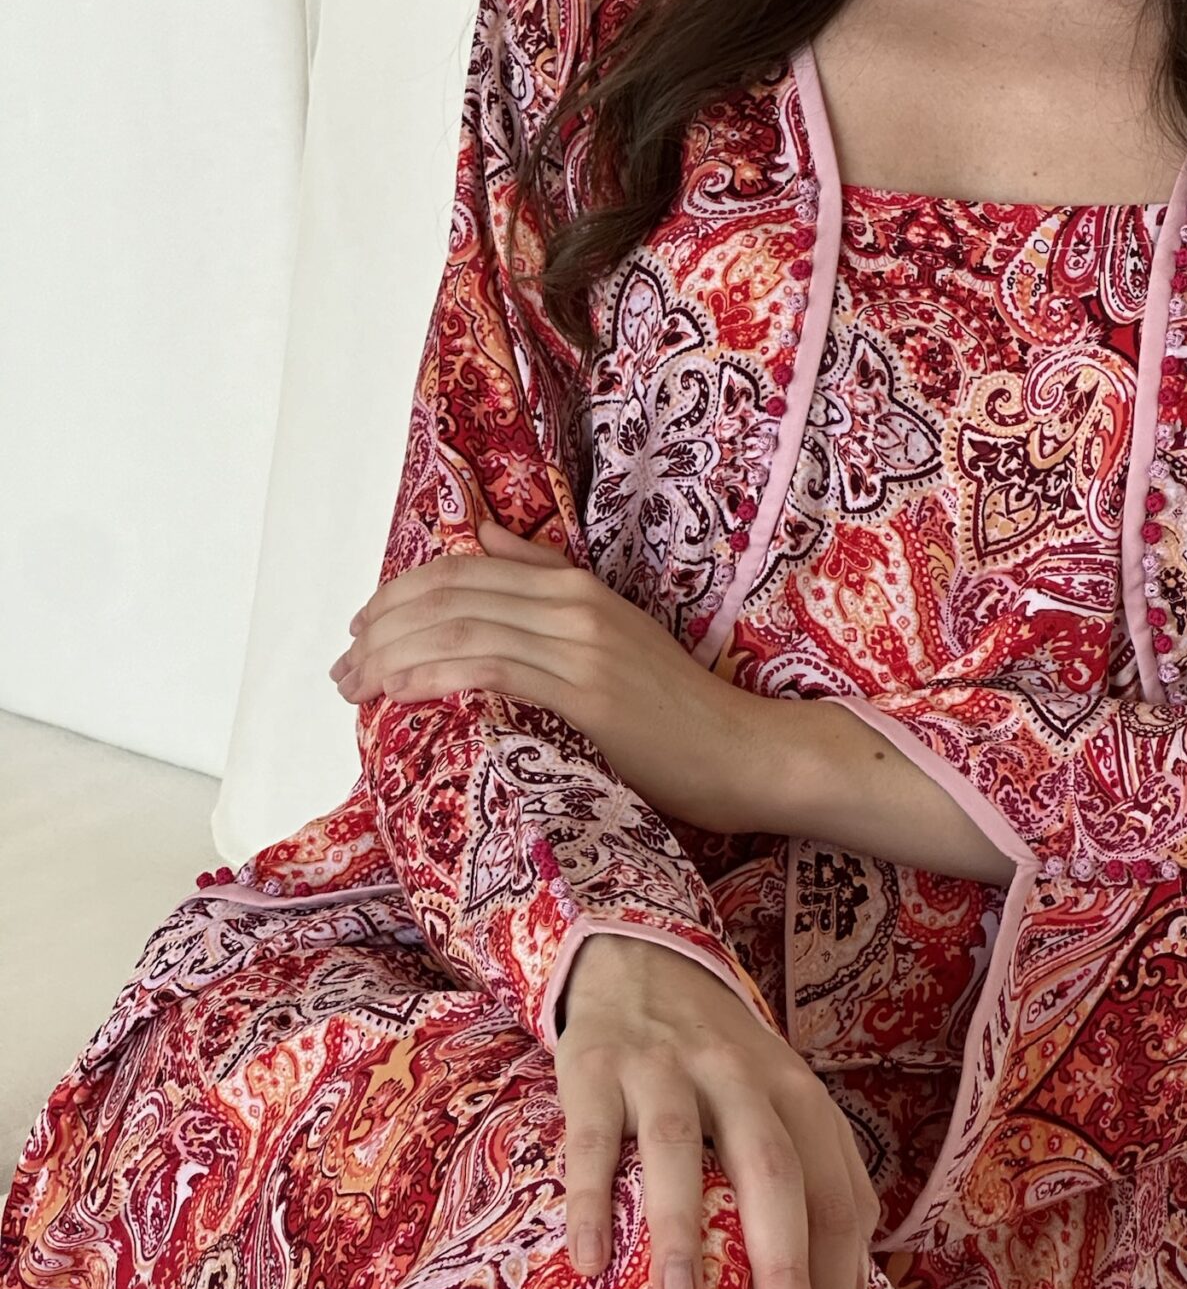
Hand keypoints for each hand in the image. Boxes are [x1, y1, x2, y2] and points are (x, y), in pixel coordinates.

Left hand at [329, 516, 761, 829]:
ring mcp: (580, 645)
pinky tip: (396, 691)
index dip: (399, 594)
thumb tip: (482, 537)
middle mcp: (572, 604)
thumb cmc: (674, 707)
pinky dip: (432, 674)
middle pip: (451, 595)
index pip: (463, 570)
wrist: (742, 751)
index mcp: (575, 586)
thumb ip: (547, 579)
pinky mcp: (585, 692)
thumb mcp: (612, 629)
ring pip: (460, 628)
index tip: (360, 630)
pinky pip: (490, 669)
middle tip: (342, 666)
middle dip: (382, 626)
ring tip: (353, 685)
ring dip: (391, 654)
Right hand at [556, 931, 879, 1288]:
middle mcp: (737, 1075)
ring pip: (681, 1146)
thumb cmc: (716, 1058)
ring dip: (683, 1230)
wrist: (639, 958)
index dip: (838, 1279)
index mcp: (795, 1092)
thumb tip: (841, 1288)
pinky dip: (592, 1197)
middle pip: (773, 1166)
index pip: (835, 1189)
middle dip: (783, 1261)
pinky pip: (594, 1136)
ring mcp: (664, 1067)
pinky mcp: (596, 1066)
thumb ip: (811, 1171)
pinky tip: (589, 1260)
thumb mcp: (777, 1095)